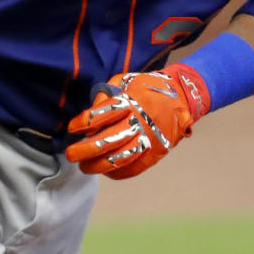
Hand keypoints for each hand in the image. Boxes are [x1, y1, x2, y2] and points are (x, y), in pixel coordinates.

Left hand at [66, 64, 209, 179]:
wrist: (182, 96)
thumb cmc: (149, 87)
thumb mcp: (126, 80)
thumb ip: (107, 93)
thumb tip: (92, 108)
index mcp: (130, 102)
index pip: (100, 116)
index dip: (83, 124)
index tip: (72, 128)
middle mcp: (138, 123)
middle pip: (106, 142)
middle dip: (84, 151)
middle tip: (71, 155)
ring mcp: (148, 140)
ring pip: (118, 159)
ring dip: (97, 166)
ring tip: (84, 166)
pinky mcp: (155, 153)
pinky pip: (132, 168)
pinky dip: (116, 172)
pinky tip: (104, 170)